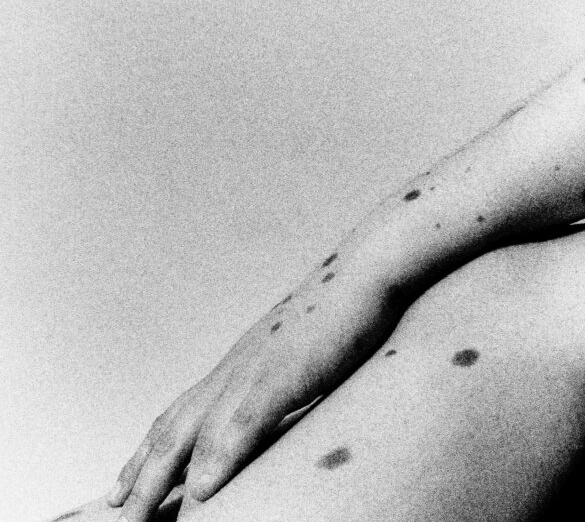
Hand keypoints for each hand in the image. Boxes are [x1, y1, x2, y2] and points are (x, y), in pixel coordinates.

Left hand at [107, 239, 404, 521]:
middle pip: (174, 427)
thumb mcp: (301, 352)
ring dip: (162, 476)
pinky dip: (221, 455)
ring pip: (197, 430)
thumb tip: (278, 401)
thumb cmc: (337, 311)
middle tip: (113, 510)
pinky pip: (246, 418)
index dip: (149, 450)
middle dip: (141, 472)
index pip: (181, 412)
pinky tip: (202, 490)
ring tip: (136, 517)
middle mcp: (236, 367)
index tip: (124, 484)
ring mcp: (257, 367)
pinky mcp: (286, 370)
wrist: (362, 271)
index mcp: (239, 364)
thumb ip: (281, 379)